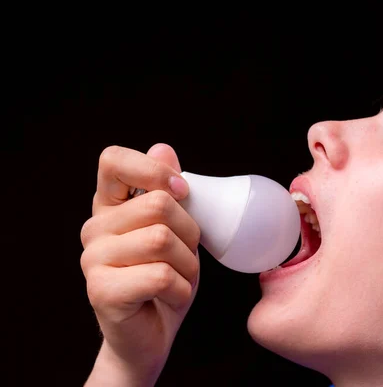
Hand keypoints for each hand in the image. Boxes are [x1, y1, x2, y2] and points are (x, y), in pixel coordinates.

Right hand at [80, 143, 200, 384]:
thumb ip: (168, 190)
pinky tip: (169, 297)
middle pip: (158, 204)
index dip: (154, 169)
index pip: (114, 160)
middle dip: (190, 234)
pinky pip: (161, 275)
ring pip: (162, 240)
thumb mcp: (177, 229)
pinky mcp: (101, 291)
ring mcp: (92, 259)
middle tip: (183, 257)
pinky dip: (180, 290)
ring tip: (177, 279)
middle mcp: (94, 228)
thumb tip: (163, 148)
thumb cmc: (166, 276)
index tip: (182, 191)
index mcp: (109, 206)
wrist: (153, 333)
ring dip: (188, 265)